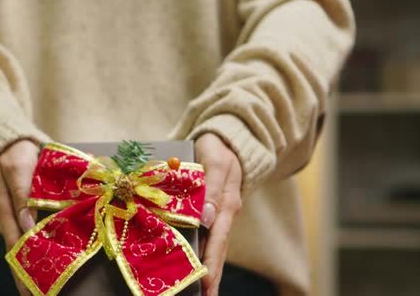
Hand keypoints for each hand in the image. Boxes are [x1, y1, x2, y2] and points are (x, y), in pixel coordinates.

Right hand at [0, 140, 39, 295]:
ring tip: (37, 289)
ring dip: (27, 266)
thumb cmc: (15, 154)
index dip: (21, 265)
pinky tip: (41, 265)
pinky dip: (31, 251)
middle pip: (14, 251)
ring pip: (18, 246)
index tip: (30, 285)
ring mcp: (9, 216)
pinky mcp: (17, 214)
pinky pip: (23, 235)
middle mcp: (4, 215)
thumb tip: (27, 224)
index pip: (13, 241)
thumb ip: (22, 194)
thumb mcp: (18, 168)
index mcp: (3, 205)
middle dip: (23, 275)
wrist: (4, 146)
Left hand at [195, 133, 242, 295]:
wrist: (226, 139)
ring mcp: (218, 213)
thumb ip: (212, 189)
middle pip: (217, 250)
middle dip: (211, 276)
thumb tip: (207, 219)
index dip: (212, 264)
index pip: (218, 241)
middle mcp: (224, 213)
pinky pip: (206, 235)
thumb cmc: (218, 148)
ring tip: (198, 291)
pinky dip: (201, 251)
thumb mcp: (215, 161)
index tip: (206, 286)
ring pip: (212, 245)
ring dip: (206, 268)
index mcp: (227, 204)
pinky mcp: (211, 210)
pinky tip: (192, 263)